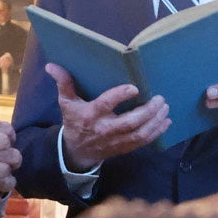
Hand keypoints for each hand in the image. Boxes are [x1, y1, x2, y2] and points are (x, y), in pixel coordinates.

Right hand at [53, 64, 167, 170]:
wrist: (77, 152)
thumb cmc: (74, 122)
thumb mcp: (66, 103)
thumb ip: (64, 83)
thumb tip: (52, 66)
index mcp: (90, 115)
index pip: (106, 105)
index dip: (120, 96)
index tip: (134, 88)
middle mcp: (105, 129)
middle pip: (130, 122)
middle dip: (148, 111)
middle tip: (160, 99)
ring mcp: (116, 141)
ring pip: (140, 133)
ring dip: (155, 121)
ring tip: (165, 107)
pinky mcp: (125, 148)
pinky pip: (143, 142)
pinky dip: (157, 133)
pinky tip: (166, 122)